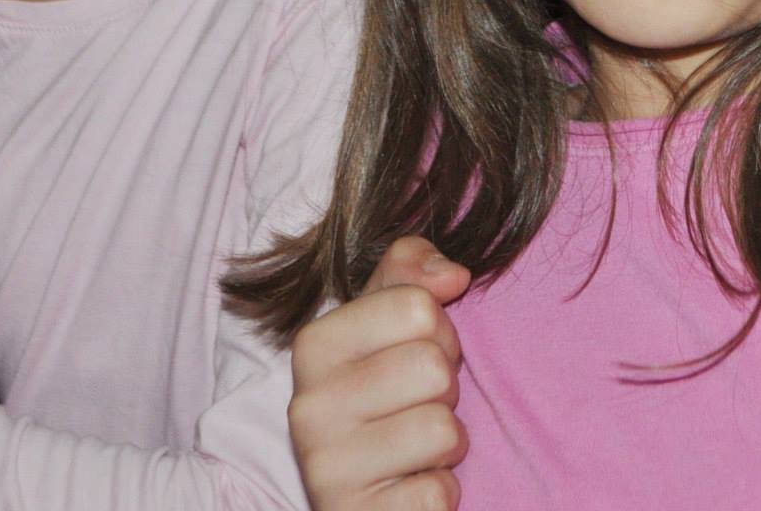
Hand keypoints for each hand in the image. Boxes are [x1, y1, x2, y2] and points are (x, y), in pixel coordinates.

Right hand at [289, 237, 473, 510]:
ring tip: (416, 447)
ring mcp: (327, 470)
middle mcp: (308, 406)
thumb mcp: (387, 321)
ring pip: (441, 430)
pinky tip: (409, 486)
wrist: (360, 493)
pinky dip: (439, 492)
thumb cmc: (383, 395)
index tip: (417, 354)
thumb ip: (411, 272)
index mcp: (314, 346)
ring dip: (447, 442)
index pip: (417, 306)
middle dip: (446, 389)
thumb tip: (452, 275)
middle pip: (434, 367)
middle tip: (419, 405)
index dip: (439, 331)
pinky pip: (437, 494)